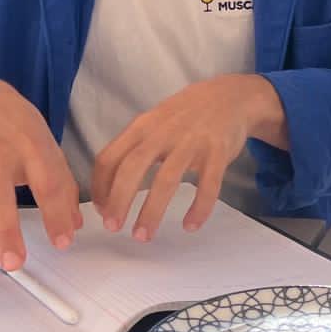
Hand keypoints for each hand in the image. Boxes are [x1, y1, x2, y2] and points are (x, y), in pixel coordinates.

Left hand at [91, 74, 287, 241]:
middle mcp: (163, 133)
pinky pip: (208, 185)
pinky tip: (191, 225)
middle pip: (133, 168)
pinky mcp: (218, 151)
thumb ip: (133, 149)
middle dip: (119, 200)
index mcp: (142, 127)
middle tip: (113, 228)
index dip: (100, 187)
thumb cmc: (185, 116)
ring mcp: (192, 141)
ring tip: (143, 235)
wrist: (230, 96)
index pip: (110, 157)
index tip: (101, 211)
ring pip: (167, 179)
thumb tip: (109, 191)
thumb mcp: (154, 122)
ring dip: (152, 211)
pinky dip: (199, 207)